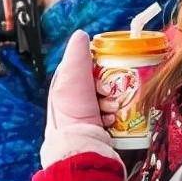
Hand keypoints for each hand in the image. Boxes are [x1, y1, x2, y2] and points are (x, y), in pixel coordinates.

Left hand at [41, 31, 120, 167]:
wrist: (80, 146)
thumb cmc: (73, 112)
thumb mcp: (72, 78)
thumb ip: (77, 56)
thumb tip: (81, 34)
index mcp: (66, 87)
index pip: (88, 69)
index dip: (99, 69)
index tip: (104, 75)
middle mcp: (75, 101)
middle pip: (101, 84)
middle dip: (108, 87)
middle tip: (108, 94)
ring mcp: (87, 117)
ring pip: (109, 100)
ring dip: (113, 102)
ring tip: (110, 109)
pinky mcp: (98, 129)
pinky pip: (113, 116)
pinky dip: (114, 116)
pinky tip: (111, 120)